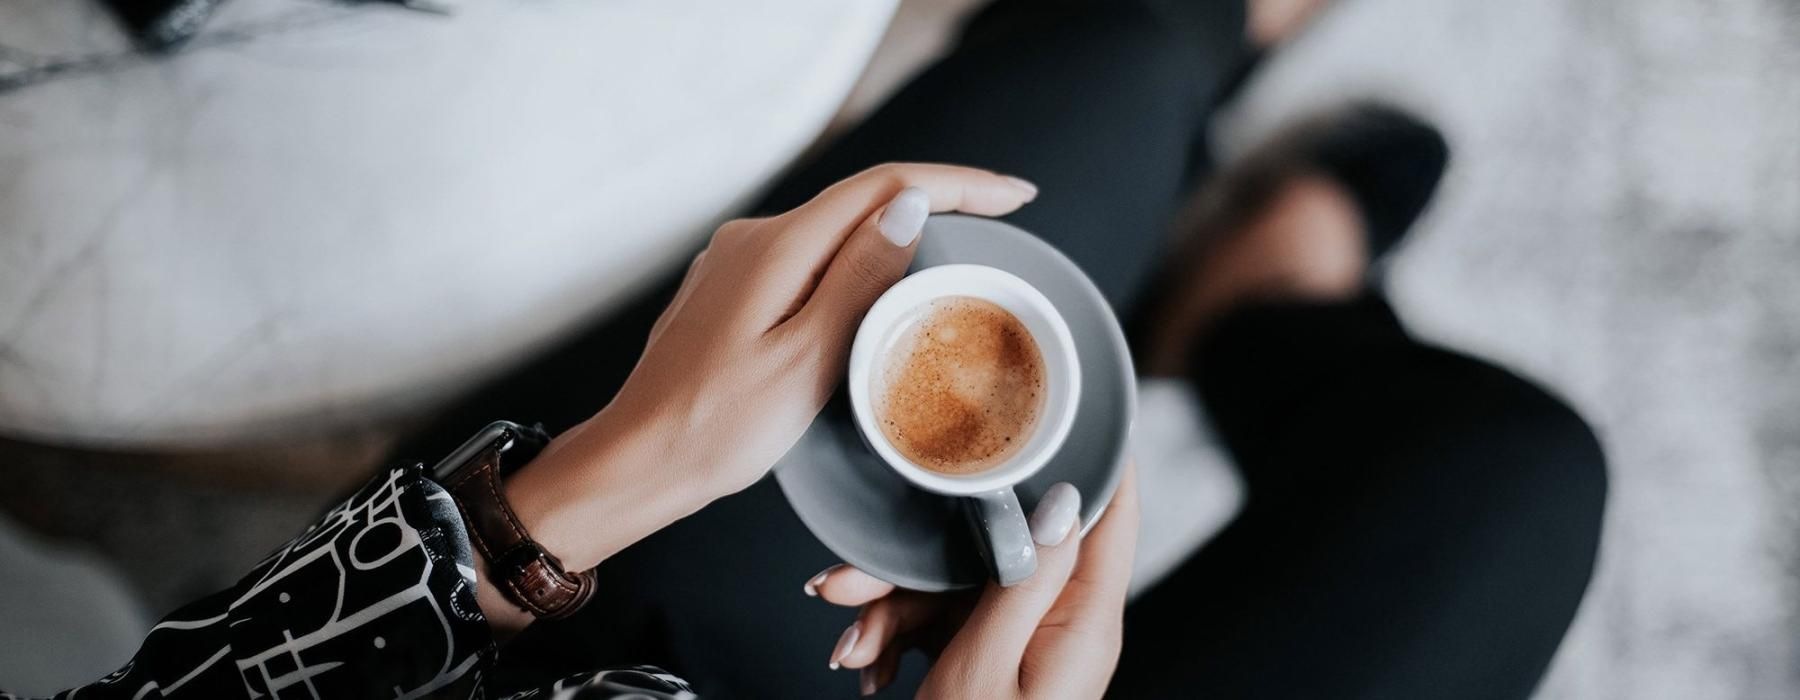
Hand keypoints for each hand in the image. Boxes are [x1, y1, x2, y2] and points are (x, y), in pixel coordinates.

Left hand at [500, 163, 1037, 576]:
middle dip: (939, 198)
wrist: (640, 460)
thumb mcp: (808, 359)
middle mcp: (753, 238)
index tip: (1017, 196)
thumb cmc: (718, 426)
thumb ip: (860, 278)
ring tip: (961, 245)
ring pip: (836, 228)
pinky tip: (883, 282)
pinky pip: (810, 257)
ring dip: (899, 229)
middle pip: (862, 199)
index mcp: (776, 247)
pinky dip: (858, 259)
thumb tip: (911, 207)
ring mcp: (737, 262)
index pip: (885, 187)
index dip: (959, 184)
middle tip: (1005, 216)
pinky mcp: (732, 290)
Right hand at [811, 463, 1139, 697]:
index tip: (1074, 392)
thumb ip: (1022, 578)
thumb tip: (1064, 499)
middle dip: (922, 561)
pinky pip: (946, 619)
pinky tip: (866, 665)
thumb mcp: (988, 667)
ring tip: (851, 646)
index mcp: (1085, 622)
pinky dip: (898, 637)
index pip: (1111, 512)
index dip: (1097, 448)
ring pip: (960, 583)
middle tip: (852, 582)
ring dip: (894, 609)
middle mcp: (1064, 625)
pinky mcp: (995, 658)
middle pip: (1006, 547)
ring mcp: (1028, 641)